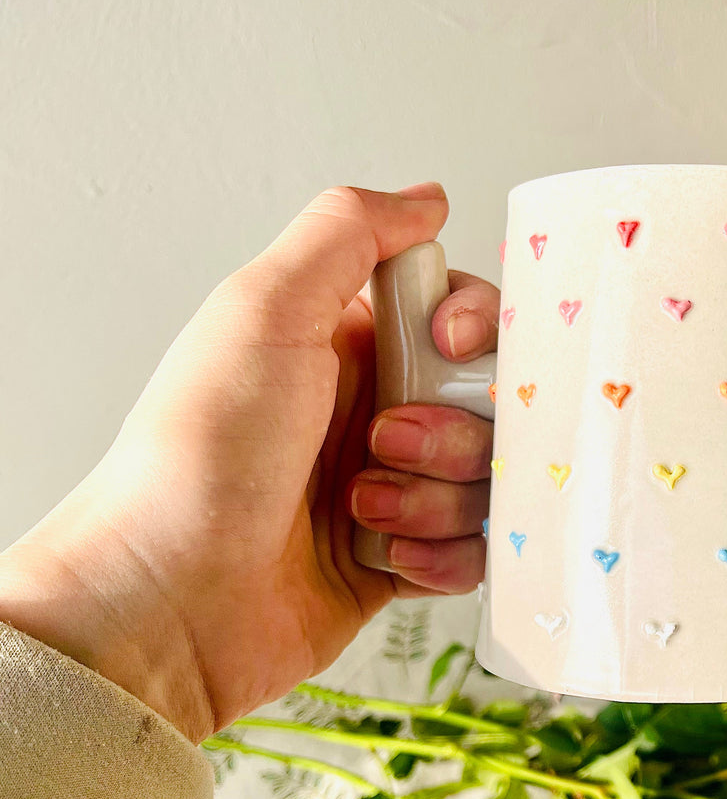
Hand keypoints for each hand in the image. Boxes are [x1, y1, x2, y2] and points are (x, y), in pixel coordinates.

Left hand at [0, 185, 496, 742]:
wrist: (168, 600)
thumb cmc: (198, 457)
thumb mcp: (263, 310)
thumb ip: (349, 231)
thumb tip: (426, 198)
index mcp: (344, 343)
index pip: (461, 314)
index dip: (475, 329)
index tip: (448, 348)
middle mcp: (372, 412)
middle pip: (488, 403)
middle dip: (451, 429)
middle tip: (382, 442)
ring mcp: (391, 490)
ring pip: (486, 481)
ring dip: (436, 498)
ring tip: (364, 510)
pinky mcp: (400, 562)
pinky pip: (474, 553)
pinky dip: (441, 558)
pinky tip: (388, 559)